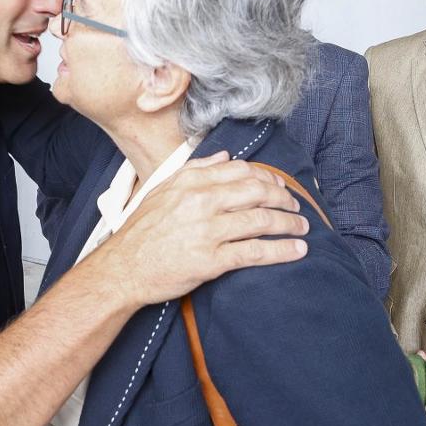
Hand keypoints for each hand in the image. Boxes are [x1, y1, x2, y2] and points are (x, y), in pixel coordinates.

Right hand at [88, 152, 308, 308]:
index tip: (279, 186)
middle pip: (257, 192)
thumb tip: (224, 156)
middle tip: (295, 207)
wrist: (122, 269)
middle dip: (284, 199)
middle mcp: (201, 202)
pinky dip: (282, 250)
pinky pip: (255, 252)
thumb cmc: (141, 232)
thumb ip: (195, 170)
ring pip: (261, 221)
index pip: (241, 171)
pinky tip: (297, 251)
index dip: (268, 177)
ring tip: (302, 228)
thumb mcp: (162, 191)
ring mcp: (208, 231)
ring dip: (289, 224)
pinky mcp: (212, 260)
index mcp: (190, 182)